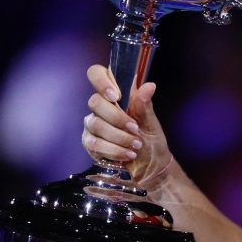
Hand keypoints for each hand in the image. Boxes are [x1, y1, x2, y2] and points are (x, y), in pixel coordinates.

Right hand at [82, 64, 172, 185]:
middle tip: (135, 129)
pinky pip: (94, 143)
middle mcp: (101, 107)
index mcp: (116, 95)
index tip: (116, 96)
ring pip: (95, 124)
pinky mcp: (89, 143)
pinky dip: (113, 150)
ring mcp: (92, 124)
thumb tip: (149, 85)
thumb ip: (145, 105)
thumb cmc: (151, 141)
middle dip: (117, 118)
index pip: (97, 74)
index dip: (101, 81)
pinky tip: (126, 154)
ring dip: (119, 137)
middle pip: (95, 102)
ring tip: (135, 145)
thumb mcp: (151, 123)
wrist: (150, 167)